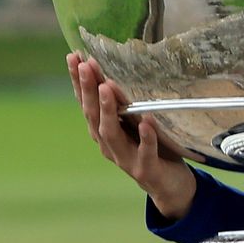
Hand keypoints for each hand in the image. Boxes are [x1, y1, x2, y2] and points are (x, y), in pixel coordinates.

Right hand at [66, 52, 196, 219]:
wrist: (169, 186)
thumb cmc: (150, 148)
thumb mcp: (134, 123)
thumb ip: (124, 103)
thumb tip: (113, 71)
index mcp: (103, 131)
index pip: (86, 102)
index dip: (78, 81)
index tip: (74, 56)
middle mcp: (108, 144)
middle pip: (93, 115)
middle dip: (87, 89)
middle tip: (85, 65)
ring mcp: (125, 158)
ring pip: (111, 133)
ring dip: (108, 110)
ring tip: (106, 88)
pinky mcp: (145, 169)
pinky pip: (145, 151)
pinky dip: (145, 136)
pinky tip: (147, 120)